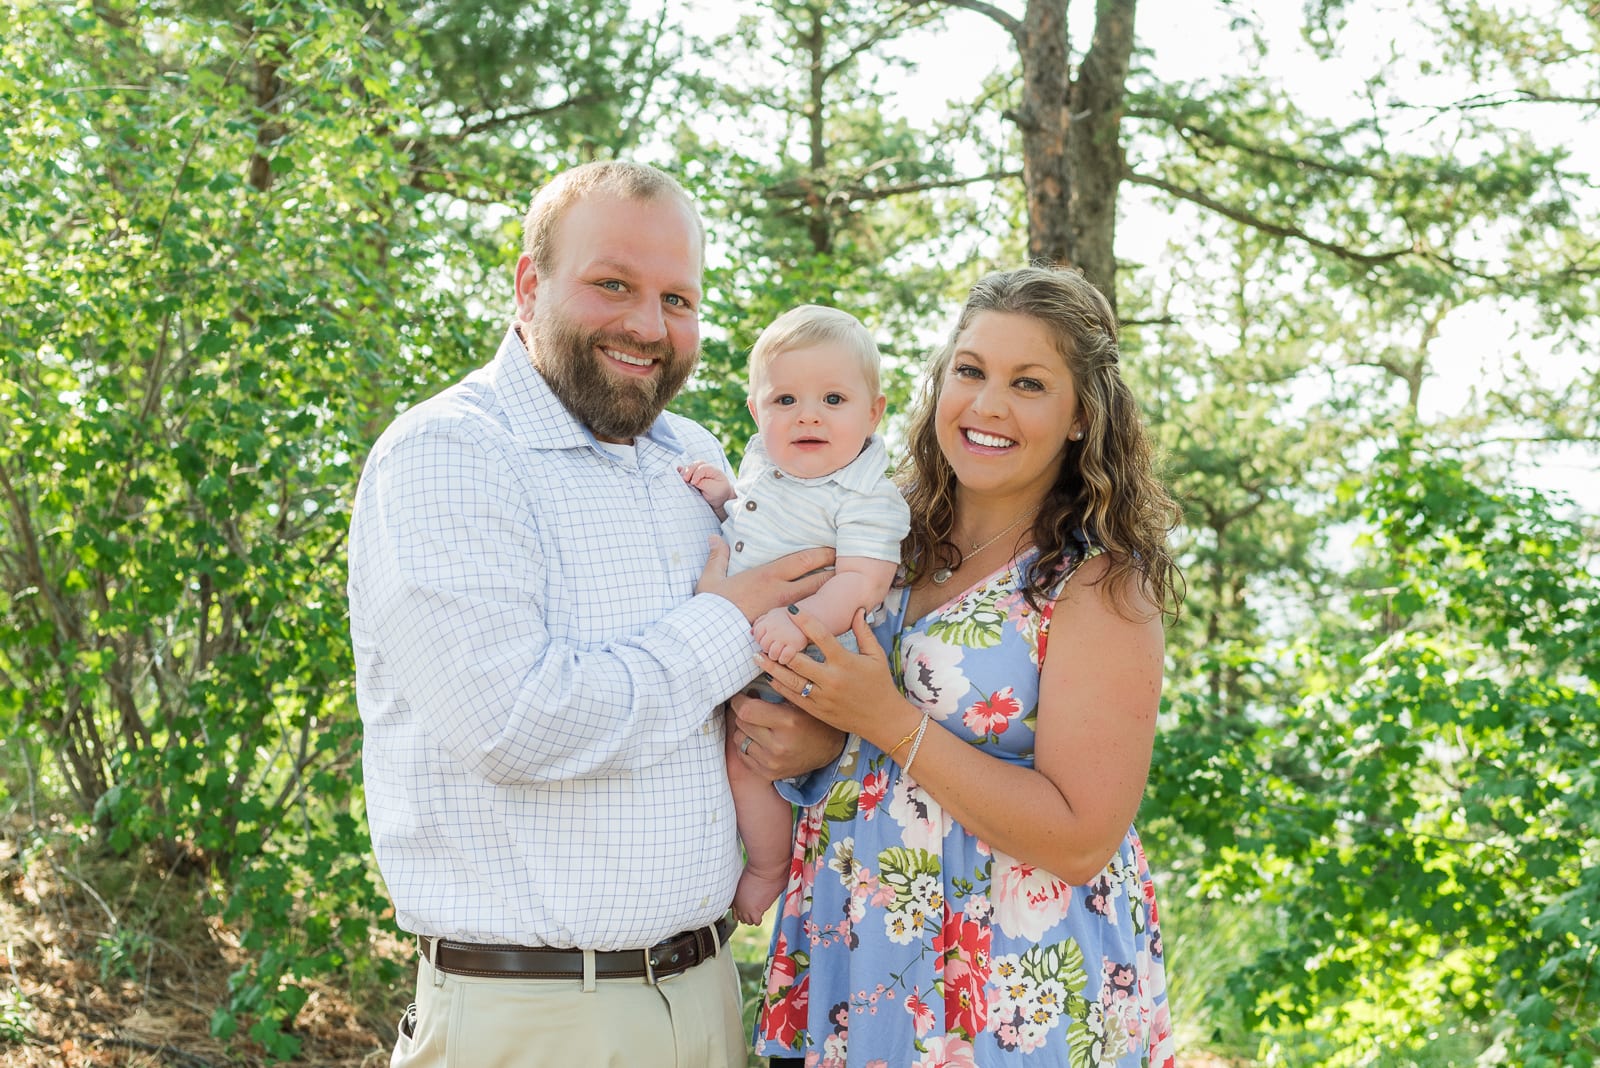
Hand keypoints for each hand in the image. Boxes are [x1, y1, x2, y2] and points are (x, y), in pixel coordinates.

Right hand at [678, 461, 734, 513]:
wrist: (721, 497)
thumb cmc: (719, 493)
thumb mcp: (714, 489)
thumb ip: (703, 484)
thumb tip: (692, 481)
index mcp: (714, 470)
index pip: (703, 468)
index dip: (697, 474)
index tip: (694, 483)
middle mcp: (706, 468)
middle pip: (696, 464)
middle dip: (689, 471)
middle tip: (685, 479)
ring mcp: (699, 470)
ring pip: (690, 467)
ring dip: (685, 472)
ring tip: (682, 479)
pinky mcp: (694, 475)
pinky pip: (687, 470)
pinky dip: (682, 470)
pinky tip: (678, 470)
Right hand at [696, 541, 834, 624]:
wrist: (712, 635)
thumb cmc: (713, 607)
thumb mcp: (711, 579)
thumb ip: (717, 557)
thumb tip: (713, 538)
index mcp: (769, 575)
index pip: (804, 560)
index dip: (822, 554)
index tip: (834, 550)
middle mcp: (782, 592)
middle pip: (818, 580)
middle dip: (834, 574)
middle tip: (849, 570)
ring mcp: (786, 613)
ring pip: (817, 602)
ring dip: (832, 597)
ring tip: (847, 593)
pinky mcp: (784, 631)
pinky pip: (808, 623)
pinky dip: (823, 619)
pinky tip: (834, 620)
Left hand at [729, 691, 846, 779]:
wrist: (830, 750)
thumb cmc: (814, 721)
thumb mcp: (799, 701)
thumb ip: (775, 692)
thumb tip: (748, 688)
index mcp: (787, 722)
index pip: (746, 710)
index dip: (739, 701)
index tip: (741, 696)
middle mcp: (778, 745)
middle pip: (741, 723)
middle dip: (743, 713)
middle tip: (752, 708)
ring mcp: (772, 762)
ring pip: (739, 739)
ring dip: (744, 729)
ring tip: (757, 725)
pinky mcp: (769, 773)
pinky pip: (743, 755)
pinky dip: (747, 745)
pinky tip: (758, 739)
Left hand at [752, 608, 807, 663]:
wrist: (809, 616)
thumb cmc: (788, 618)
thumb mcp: (773, 615)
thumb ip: (760, 622)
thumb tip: (750, 632)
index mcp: (768, 621)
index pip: (756, 635)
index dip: (761, 640)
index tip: (769, 640)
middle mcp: (775, 629)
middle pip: (764, 646)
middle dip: (768, 648)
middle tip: (775, 646)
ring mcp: (785, 637)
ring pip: (772, 654)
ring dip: (776, 656)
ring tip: (780, 652)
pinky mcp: (795, 645)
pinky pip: (784, 658)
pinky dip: (784, 659)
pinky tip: (787, 655)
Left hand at [755, 608, 907, 744]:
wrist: (883, 720)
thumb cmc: (881, 684)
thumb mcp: (877, 655)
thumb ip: (864, 632)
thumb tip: (858, 609)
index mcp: (845, 662)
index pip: (821, 636)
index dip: (804, 621)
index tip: (790, 609)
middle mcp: (831, 679)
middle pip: (798, 660)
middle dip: (779, 647)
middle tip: (763, 635)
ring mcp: (822, 697)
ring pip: (790, 681)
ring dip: (771, 668)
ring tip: (757, 656)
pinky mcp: (817, 711)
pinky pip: (793, 697)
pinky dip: (779, 686)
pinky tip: (769, 677)